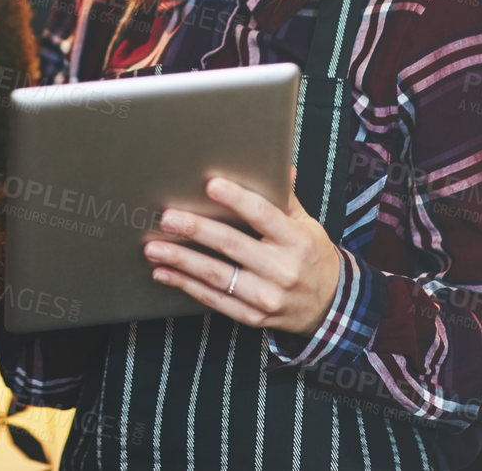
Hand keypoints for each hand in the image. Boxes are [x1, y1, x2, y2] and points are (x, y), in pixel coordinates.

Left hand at [143, 171, 342, 336]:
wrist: (328, 306)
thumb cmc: (310, 255)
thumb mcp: (306, 224)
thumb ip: (286, 198)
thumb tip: (279, 165)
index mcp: (296, 240)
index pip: (263, 215)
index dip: (237, 200)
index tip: (210, 185)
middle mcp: (282, 269)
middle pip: (232, 245)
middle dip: (195, 230)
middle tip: (167, 218)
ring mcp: (266, 297)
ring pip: (217, 276)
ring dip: (181, 261)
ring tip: (153, 248)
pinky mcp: (253, 317)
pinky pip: (215, 300)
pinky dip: (187, 286)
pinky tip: (165, 274)